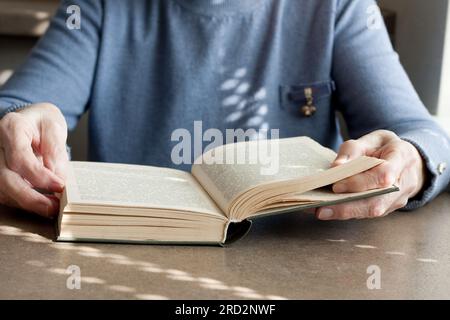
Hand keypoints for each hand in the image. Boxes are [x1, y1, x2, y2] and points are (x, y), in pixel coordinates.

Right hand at [0, 103, 68, 217]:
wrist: (30, 121)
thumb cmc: (42, 124)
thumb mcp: (55, 127)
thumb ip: (55, 150)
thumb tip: (57, 177)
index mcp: (10, 128)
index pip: (20, 157)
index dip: (39, 176)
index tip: (60, 186)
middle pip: (5, 178)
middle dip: (31, 198)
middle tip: (54, 207)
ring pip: (3, 189)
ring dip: (28, 203)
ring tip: (52, 208)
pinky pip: (5, 193)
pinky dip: (23, 202)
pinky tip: (41, 204)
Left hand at [316, 130, 425, 219]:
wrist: (408, 159)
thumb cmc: (385, 147)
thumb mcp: (371, 139)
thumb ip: (353, 150)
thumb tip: (335, 167)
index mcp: (402, 158)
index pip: (383, 175)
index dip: (360, 182)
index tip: (336, 186)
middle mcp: (404, 182)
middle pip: (378, 201)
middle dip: (348, 207)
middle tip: (322, 209)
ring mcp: (399, 198)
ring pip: (373, 210)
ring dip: (345, 213)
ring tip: (321, 211)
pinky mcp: (390, 207)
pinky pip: (369, 212)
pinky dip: (348, 212)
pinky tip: (329, 210)